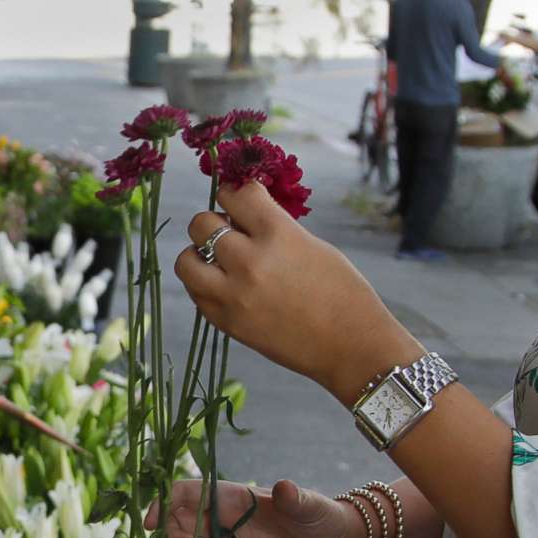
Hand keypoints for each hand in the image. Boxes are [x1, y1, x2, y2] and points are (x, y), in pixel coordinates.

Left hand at [172, 181, 417, 402]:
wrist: (351, 346)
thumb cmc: (343, 292)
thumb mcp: (312, 246)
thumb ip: (274, 229)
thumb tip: (244, 218)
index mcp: (278, 235)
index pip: (236, 194)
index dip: (236, 192)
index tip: (237, 198)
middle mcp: (250, 262)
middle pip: (202, 223)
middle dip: (214, 221)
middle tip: (229, 231)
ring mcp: (234, 295)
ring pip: (186, 261)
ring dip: (197, 254)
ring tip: (215, 261)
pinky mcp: (227, 323)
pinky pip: (196, 294)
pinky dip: (204, 285)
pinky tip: (222, 285)